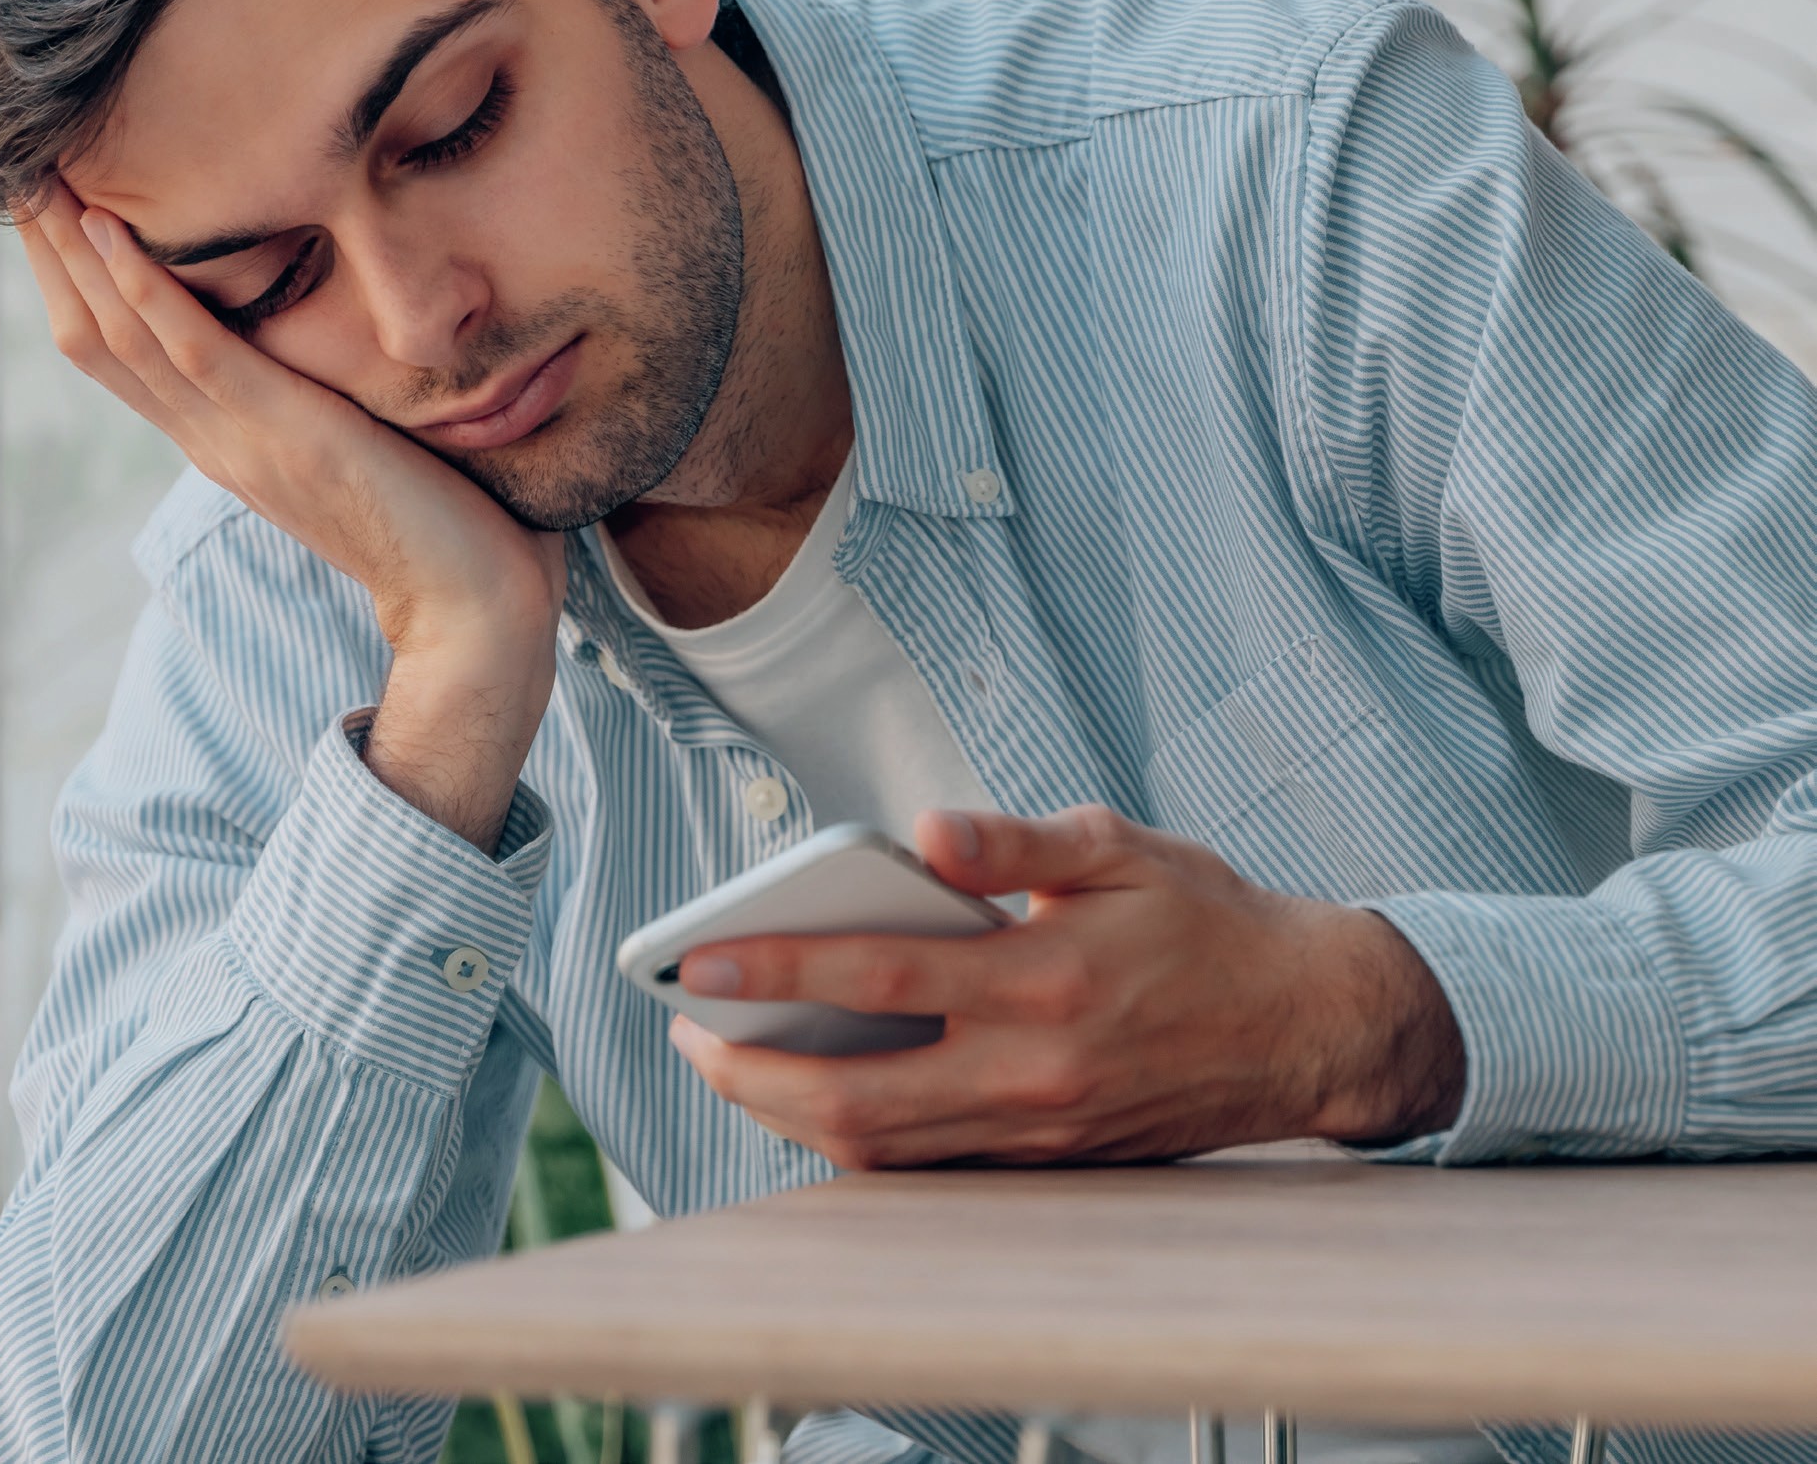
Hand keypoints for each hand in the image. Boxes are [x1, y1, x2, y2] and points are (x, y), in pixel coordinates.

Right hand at [19, 182, 566, 846]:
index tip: (50, 202)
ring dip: (73, 253)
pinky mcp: (285, 434)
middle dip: (50, 252)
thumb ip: (325, 390)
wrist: (477, 608)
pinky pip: (194, 352)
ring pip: (123, 337)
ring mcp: (240, 440)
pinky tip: (109, 229)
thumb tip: (343, 321)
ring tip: (37, 176)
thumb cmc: (446, 518)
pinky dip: (146, 288)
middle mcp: (213, 440)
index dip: (73, 279)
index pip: (118, 353)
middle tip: (11, 166)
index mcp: (225, 440)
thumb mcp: (358, 437)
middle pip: (96, 338)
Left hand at [668, 805, 1465, 1165]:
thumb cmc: (1208, 922)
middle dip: (750, 1073)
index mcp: (1044, 979)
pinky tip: (812, 1096)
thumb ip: (1018, 840)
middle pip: (855, 1099)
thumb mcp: (1123, 849)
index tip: (697, 960)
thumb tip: (928, 829)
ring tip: (729, 1061)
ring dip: (788, 1113)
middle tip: (687, 1033)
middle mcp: (1033, 1071)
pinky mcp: (1045, 1161)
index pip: (877, 976)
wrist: (1308, 1025)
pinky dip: (855, 1139)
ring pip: (881, 1148)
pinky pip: (926, 1165)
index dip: (775, 968)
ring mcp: (1037, 1132)